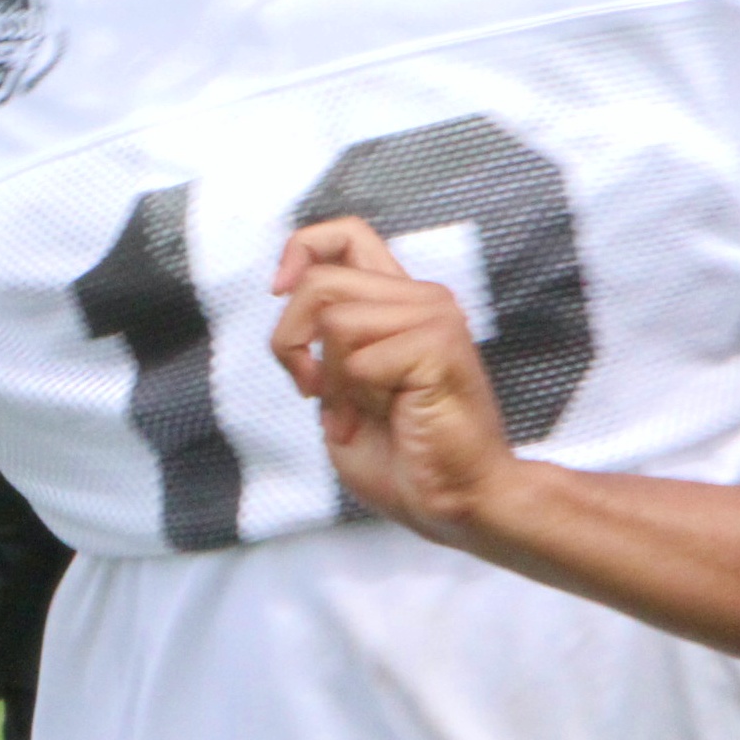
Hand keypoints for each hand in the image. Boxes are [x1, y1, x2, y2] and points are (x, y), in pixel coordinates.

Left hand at [269, 217, 517, 539]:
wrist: (458, 504)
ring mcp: (435, 317)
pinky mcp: (439, 346)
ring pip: (335, 321)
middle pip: (320, 281)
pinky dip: (354, 400)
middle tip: (313, 391)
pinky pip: (358, 359)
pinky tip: (383, 422)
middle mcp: (421, 299)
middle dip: (291, 342)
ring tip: (360, 416)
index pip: (348, 235)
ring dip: (332, 382)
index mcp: (400, 302)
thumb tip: (291, 293)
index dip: (302, 250)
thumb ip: (323, 340)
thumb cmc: (404, 458)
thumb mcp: (341, 388)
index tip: (280, 292)